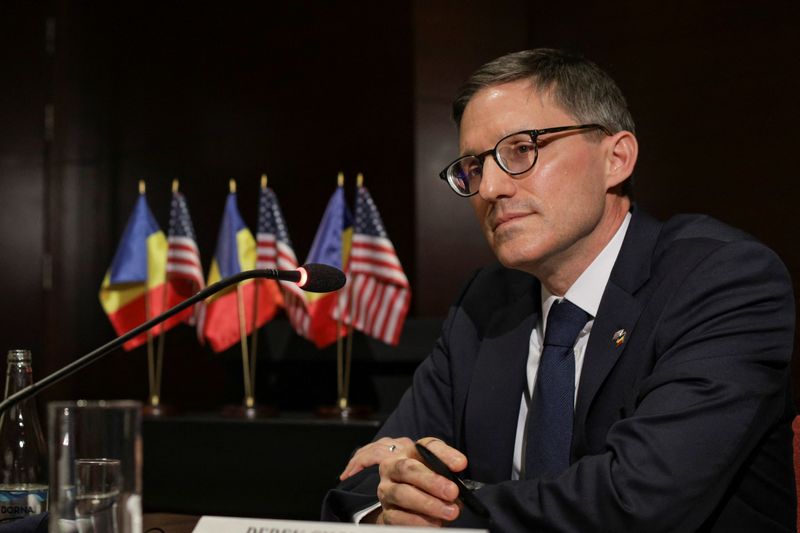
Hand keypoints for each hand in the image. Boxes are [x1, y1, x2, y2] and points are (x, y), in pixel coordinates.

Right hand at [341, 436, 467, 526]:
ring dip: (428, 504)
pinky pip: (397, 517)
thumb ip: (448, 465)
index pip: (426, 446)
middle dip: (432, 481)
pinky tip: (434, 523)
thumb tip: (459, 468)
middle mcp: (392, 468)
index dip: (444, 455)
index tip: (461, 464)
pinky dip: (417, 521)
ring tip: (449, 511)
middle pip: (408, 469)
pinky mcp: (386, 513)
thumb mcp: (439, 468)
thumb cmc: (427, 478)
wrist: (408, 497)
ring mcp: (386, 490)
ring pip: (402, 494)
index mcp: (408, 451)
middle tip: (453, 492)